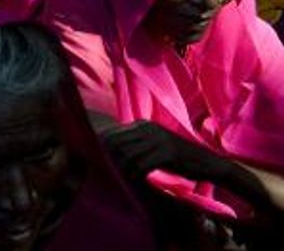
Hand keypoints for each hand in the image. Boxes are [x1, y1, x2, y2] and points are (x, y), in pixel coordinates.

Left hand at [102, 120, 226, 182]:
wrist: (207, 162)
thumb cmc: (176, 157)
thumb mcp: (154, 144)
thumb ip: (135, 144)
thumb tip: (108, 150)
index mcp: (142, 124)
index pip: (113, 134)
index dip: (103, 149)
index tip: (99, 162)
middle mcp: (148, 128)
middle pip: (117, 143)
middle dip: (110, 159)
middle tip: (108, 173)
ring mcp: (158, 140)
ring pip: (128, 155)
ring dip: (122, 170)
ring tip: (121, 179)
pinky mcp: (167, 153)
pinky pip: (143, 166)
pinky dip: (136, 175)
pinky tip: (135, 181)